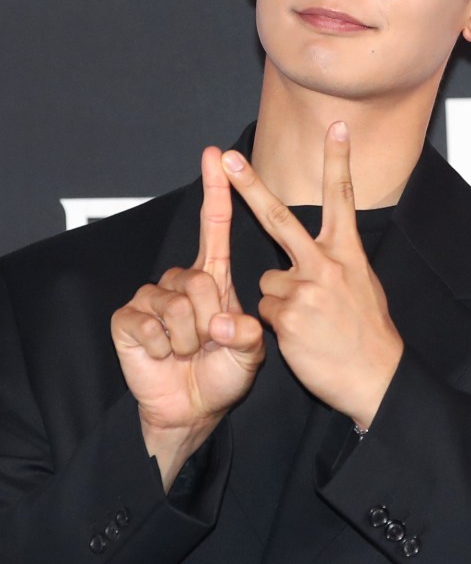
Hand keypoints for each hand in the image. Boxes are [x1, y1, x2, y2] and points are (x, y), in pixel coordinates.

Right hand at [111, 146, 264, 488]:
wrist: (193, 409)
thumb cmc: (224, 372)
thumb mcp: (249, 350)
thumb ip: (247, 332)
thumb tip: (220, 322)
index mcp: (212, 276)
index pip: (214, 224)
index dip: (216, 190)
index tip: (218, 154)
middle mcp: (180, 278)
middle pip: (199, 279)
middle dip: (210, 320)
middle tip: (210, 344)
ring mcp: (151, 296)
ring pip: (175, 304)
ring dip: (187, 339)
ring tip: (188, 352)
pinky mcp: (127, 318)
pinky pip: (147, 324)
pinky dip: (161, 348)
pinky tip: (163, 356)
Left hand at [222, 121, 402, 429]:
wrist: (377, 378)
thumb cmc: (370, 331)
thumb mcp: (364, 283)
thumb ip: (338, 261)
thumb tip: (320, 253)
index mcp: (348, 252)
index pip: (342, 196)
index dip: (338, 159)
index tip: (336, 126)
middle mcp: (324, 263)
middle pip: (279, 217)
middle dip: (250, 185)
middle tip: (228, 158)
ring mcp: (303, 288)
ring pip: (267, 281)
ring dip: (279, 299)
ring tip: (307, 321)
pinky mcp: (285, 317)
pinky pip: (264, 311)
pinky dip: (275, 323)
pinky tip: (300, 337)